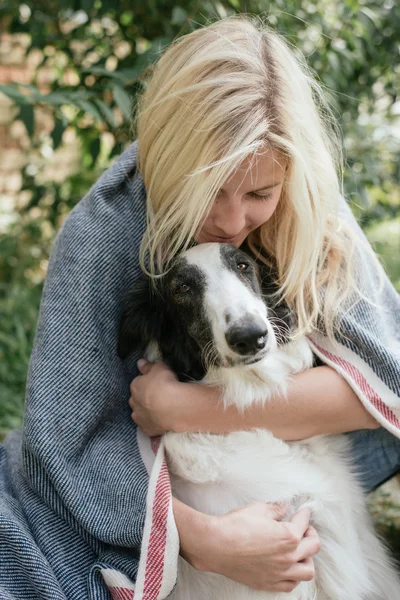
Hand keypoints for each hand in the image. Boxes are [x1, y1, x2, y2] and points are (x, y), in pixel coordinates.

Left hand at [129, 359, 179, 435]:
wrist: (174, 407)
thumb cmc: (166, 383)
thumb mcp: (159, 368)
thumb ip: (148, 366)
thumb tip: (139, 362)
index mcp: (135, 386)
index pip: (137, 383)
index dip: (146, 383)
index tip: (155, 383)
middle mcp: (133, 402)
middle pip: (136, 399)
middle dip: (143, 398)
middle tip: (157, 396)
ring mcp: (139, 418)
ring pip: (139, 413)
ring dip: (146, 412)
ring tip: (159, 410)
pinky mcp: (147, 430)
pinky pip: (148, 426)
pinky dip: (152, 424)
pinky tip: (161, 421)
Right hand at [183, 502, 319, 592]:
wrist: (215, 545)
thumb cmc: (235, 525)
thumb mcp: (258, 509)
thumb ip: (276, 509)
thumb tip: (285, 506)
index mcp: (288, 537)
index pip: (304, 523)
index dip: (304, 514)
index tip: (303, 511)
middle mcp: (288, 557)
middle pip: (313, 547)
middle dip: (311, 534)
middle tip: (304, 529)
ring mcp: (279, 573)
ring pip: (307, 571)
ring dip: (307, 559)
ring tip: (299, 551)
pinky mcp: (268, 583)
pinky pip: (290, 584)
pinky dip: (294, 576)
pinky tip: (288, 567)